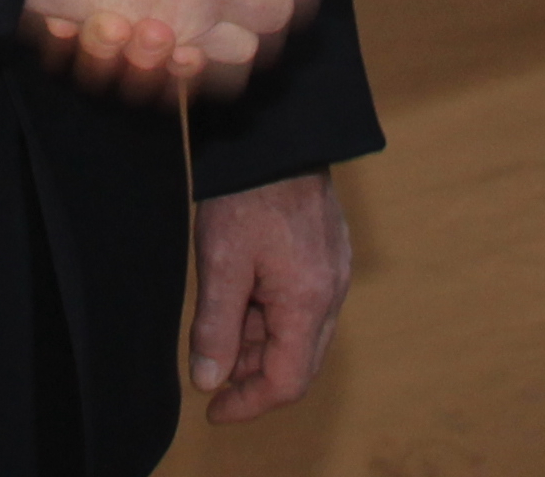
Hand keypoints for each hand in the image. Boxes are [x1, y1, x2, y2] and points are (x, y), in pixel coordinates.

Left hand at [191, 171, 349, 422]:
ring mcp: (334, 272)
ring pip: (300, 334)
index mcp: (308, 301)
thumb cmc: (246, 195)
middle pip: (298, 363)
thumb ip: (215, 328)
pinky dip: (272, 315)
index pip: (286, 382)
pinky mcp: (329, 254)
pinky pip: (305, 304)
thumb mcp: (220, 264)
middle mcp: (331, 293)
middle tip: (211, 370)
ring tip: (219, 325)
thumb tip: (209, 380)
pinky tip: (242, 296)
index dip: (248, 404)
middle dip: (253, 376)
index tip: (213, 409)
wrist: (277, 135)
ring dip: (260, 343)